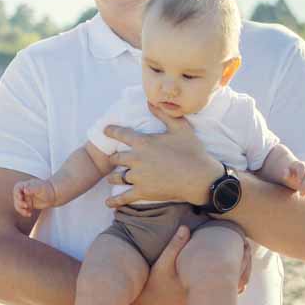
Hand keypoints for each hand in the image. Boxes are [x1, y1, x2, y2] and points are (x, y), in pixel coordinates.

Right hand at [13, 178, 55, 215]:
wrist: (54, 195)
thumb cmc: (47, 188)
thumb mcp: (40, 187)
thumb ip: (32, 188)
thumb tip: (25, 190)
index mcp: (25, 185)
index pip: (17, 188)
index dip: (17, 193)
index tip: (20, 198)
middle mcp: (24, 192)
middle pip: (16, 198)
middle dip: (19, 203)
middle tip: (26, 206)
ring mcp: (26, 199)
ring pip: (18, 205)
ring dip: (21, 210)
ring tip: (27, 212)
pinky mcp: (28, 205)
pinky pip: (23, 210)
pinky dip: (25, 213)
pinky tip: (30, 214)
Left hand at [100, 115, 219, 206]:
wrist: (199, 177)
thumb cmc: (192, 151)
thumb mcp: (180, 127)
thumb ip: (163, 114)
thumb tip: (149, 101)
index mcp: (143, 142)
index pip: (121, 134)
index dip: (111, 131)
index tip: (105, 130)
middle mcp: (136, 159)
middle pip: (116, 158)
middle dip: (113, 158)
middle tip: (113, 159)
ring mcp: (138, 177)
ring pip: (117, 177)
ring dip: (113, 177)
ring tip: (111, 178)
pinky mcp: (142, 192)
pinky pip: (124, 197)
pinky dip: (114, 201)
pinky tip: (107, 203)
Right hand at [145, 225, 252, 300]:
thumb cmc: (155, 283)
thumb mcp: (161, 263)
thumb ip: (174, 246)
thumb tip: (186, 227)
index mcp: (200, 282)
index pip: (229, 269)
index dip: (240, 256)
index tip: (245, 243)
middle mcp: (205, 294)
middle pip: (235, 280)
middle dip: (244, 263)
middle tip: (248, 247)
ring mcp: (204, 300)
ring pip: (231, 289)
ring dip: (238, 274)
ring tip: (243, 257)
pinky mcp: (202, 302)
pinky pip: (221, 294)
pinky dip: (229, 283)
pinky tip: (229, 271)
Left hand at [282, 158, 304, 195]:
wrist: (295, 173)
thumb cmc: (289, 174)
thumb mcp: (286, 173)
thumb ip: (285, 173)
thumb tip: (285, 175)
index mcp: (300, 165)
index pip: (303, 168)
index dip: (301, 175)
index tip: (297, 183)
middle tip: (300, 193)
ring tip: (303, 194)